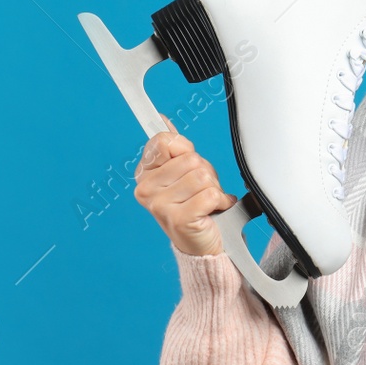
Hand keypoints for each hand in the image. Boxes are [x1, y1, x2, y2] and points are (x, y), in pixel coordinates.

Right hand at [133, 115, 239, 256]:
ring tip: (207, 202)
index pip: (165, 141)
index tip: (188, 165)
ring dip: (214, 188)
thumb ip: (175, 149)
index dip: (185, 149)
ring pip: (202, 176)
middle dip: (206, 172)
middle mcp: (146, 189)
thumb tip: (161, 119)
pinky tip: (213, 211)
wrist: (202, 245)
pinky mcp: (178, 218)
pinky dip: (220, 201)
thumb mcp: (184, 172)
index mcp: (145, 174)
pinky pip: (210, 194)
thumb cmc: (195, 206)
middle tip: (201, 191)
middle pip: (190, 159)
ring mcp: (159, 205)